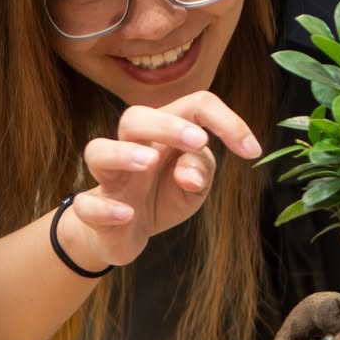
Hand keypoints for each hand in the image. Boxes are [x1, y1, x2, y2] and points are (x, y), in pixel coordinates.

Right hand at [62, 91, 261, 267]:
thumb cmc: (163, 195)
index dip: (227, 121)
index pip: (193, 106)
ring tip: (149, 162)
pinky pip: (87, 204)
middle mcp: (133, 147)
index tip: (252, 151)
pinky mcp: (93, 210)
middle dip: (166, 124)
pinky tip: (127, 214)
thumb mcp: (195, 186)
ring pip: (98, 150)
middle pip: (134, 117)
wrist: (124, 233)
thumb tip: (188, 174)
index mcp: (165, 134)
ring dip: (123, 153)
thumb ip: (200, 171)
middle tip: (199, 141)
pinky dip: (104, 208)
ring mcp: (110, 178)